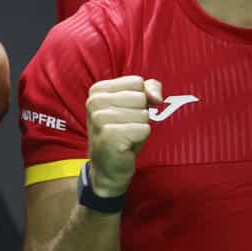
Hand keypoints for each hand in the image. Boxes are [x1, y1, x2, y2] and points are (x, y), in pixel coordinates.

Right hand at [85, 75, 158, 196]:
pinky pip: (143, 129)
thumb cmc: (123, 134)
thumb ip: (149, 89)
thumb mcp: (136, 106)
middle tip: (126, 127)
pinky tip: (126, 145)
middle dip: (140, 114)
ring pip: (143, 114)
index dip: (140, 99)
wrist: (109, 168)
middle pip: (140, 97)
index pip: (137, 82)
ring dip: (140, 127)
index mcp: (97, 90)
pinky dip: (140, 138)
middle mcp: (94, 101)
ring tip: (126, 136)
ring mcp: (99, 118)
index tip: (127, 112)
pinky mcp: (109, 135)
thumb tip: (157, 97)